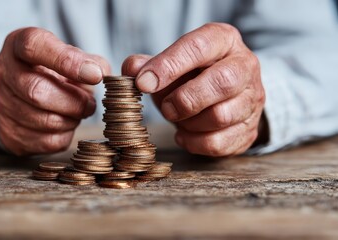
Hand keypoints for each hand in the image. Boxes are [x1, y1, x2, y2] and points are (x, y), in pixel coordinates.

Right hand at [0, 27, 109, 154]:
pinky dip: (64, 135)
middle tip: (89, 104)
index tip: (94, 75)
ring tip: (77, 113)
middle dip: (73, 101)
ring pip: (42, 120)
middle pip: (36, 90)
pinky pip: (44, 141)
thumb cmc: (55, 72)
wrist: (26, 94)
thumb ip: (90, 61)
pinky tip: (65, 125)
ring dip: (71, 120)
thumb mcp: (72, 57)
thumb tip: (98, 73)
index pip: (34, 46)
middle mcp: (2, 72)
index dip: (66, 61)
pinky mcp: (7, 133)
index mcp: (17, 45)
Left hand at [122, 23, 265, 156]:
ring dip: (189, 123)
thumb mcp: (170, 64)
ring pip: (221, 116)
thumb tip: (132, 68)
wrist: (223, 96)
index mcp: (223, 40)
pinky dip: (194, 142)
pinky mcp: (250, 128)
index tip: (143, 83)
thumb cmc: (192, 76)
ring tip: (178, 119)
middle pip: (222, 82)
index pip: (198, 47)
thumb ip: (148, 64)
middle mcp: (245, 65)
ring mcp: (252, 98)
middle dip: (185, 100)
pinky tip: (184, 134)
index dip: (168, 66)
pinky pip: (220, 142)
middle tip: (166, 108)